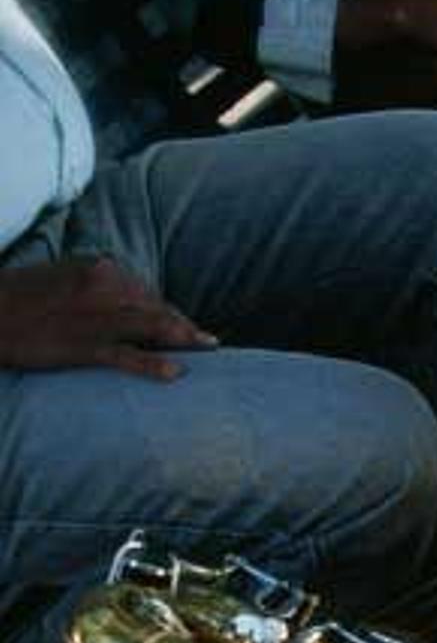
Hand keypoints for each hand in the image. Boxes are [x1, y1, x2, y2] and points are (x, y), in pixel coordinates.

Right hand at [0, 257, 215, 380]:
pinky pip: (128, 355)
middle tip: (210, 341)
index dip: (169, 311)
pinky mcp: (84, 345)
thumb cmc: (20, 299)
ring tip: (210, 349)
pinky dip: (155, 364)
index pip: (144, 291)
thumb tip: (124, 304)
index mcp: (96, 269)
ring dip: (185, 338)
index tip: (187, 325)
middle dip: (183, 325)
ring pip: (152, 326)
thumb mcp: (62, 281)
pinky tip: (177, 373)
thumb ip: (94, 289)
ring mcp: (95, 317)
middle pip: (155, 307)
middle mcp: (102, 286)